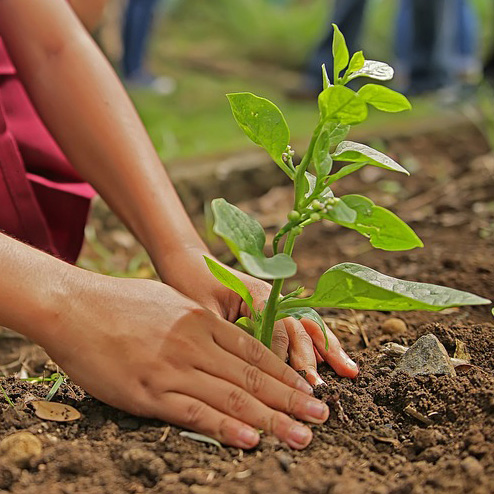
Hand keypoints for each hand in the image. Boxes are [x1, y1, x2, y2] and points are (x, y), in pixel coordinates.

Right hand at [40, 270, 329, 448]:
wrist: (74, 305)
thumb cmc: (121, 303)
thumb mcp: (169, 302)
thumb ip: (199, 323)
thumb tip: (221, 340)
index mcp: (201, 321)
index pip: (254, 352)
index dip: (285, 372)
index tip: (308, 389)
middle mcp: (194, 343)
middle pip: (252, 376)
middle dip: (290, 398)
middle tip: (321, 416)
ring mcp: (173, 367)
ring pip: (231, 396)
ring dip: (270, 418)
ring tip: (301, 435)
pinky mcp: (148, 391)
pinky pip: (193, 412)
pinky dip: (224, 427)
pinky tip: (250, 440)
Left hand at [156, 247, 358, 384]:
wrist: (189, 261)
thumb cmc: (191, 283)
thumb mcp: (203, 310)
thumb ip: (227, 333)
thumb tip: (248, 365)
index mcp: (257, 293)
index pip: (279, 329)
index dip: (284, 356)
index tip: (290, 383)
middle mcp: (272, 297)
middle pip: (300, 328)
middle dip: (313, 358)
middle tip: (320, 388)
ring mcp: (276, 302)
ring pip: (307, 326)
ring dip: (327, 349)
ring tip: (349, 371)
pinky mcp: (273, 308)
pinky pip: (299, 326)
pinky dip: (317, 343)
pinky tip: (329, 359)